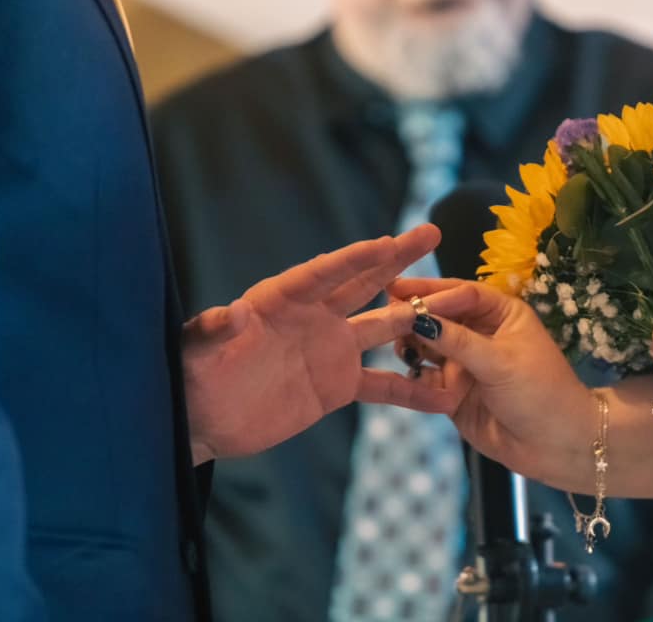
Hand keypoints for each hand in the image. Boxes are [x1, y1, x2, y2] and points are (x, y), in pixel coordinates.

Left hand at [182, 225, 443, 464]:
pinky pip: (382, 385)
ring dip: (419, 319)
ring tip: (458, 307)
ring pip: (383, 329)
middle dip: (397, 258)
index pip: (324, 273)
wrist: (202, 421)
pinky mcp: (337, 386)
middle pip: (362, 282)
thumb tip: (230, 312)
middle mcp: (312, 317)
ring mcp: (330, 350)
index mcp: (279, 300)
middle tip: (430, 232)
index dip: (356, 258)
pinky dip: (412, 389)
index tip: (389, 242)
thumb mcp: (196, 353)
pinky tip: (443, 396)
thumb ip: (213, 330)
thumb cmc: (194, 378)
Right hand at [373, 278, 652, 496]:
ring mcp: (465, 362)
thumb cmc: (541, 394)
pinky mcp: (452, 391)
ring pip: (428, 345)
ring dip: (411, 343)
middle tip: (384, 314)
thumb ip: (457, 340)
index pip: (462, 293)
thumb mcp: (500, 362)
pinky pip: (426, 376)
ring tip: (393, 343)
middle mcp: (481, 333)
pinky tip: (404, 371)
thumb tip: (419, 318)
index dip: (431, 291)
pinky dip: (414, 373)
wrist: (557, 447)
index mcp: (502, 314)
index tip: (399, 290)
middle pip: (440, 316)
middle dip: (416, 316)